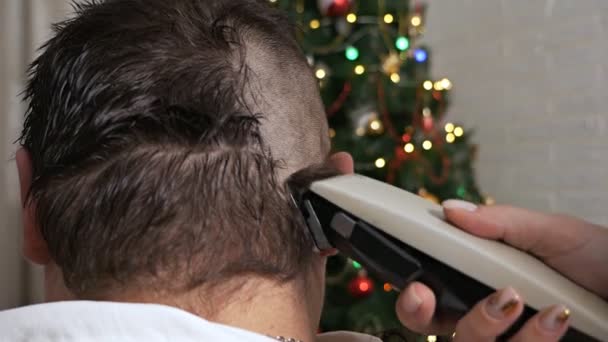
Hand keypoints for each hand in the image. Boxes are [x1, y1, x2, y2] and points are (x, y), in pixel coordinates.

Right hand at [396, 200, 607, 339]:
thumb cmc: (599, 259)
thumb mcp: (551, 233)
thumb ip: (499, 223)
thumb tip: (448, 209)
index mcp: (482, 284)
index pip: (431, 300)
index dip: (414, 302)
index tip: (418, 289)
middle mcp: (494, 321)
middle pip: (446, 334)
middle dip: (441, 321)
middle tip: (462, 299)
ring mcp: (514, 341)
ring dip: (493, 323)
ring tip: (529, 299)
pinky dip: (532, 339)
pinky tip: (555, 318)